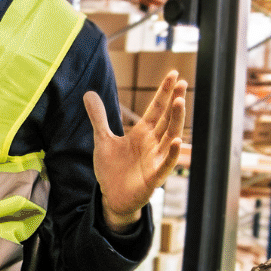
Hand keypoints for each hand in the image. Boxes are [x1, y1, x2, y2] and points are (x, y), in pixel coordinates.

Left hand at [84, 71, 185, 231]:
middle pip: (167, 119)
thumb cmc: (112, 169)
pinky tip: (177, 141)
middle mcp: (153, 143)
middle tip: (182, 82)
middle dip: (174, 101)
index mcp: (143, 133)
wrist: (112, 197)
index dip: (164, 92)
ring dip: (176, 121)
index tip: (174, 73)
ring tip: (180, 102)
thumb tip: (89, 93)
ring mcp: (155, 159)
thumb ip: (99, 117)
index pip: (157, 108)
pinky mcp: (153, 177)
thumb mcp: (102, 139)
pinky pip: (165, 164)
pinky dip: (172, 153)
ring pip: (170, 137)